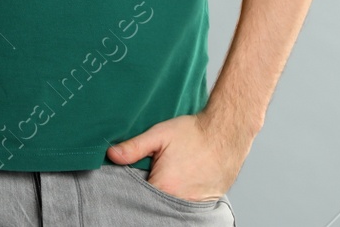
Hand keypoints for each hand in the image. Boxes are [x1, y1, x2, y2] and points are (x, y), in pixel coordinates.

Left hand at [105, 111, 253, 202]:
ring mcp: (195, 204)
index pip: (139, 198)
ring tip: (172, 178)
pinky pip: (189, 207)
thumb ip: (134, 147)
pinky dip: (183, 198)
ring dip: (168, 197)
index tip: (138, 180)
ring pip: (172, 206)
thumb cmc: (194, 132)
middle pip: (156, 205)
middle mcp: (179, 200)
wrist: (227, 132)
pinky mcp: (207, 202)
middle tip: (158, 175)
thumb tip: (111, 155)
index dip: (136, 190)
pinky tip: (184, 184)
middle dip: (152, 195)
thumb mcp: (159, 134)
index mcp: (163, 186)